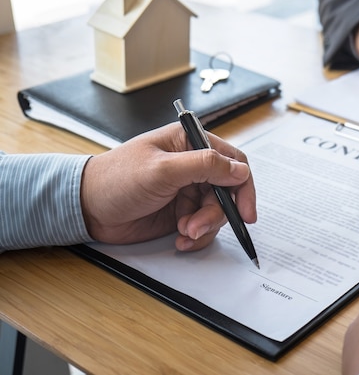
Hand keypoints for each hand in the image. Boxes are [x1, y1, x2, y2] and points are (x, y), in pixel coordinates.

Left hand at [80, 122, 256, 251]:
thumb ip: (204, 166)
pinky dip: (196, 237)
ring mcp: (187, 190)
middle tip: (196, 226)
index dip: (243, 187)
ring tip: (182, 233)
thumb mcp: (162, 170)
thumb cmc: (116, 179)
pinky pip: (203, 227)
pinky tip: (180, 240)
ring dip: (204, 227)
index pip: (232, 161)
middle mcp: (192, 166)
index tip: (246, 213)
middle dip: (216, 213)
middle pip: (227, 192)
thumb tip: (240, 170)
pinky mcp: (181, 212)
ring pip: (216, 212)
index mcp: (190, 143)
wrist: (86, 208)